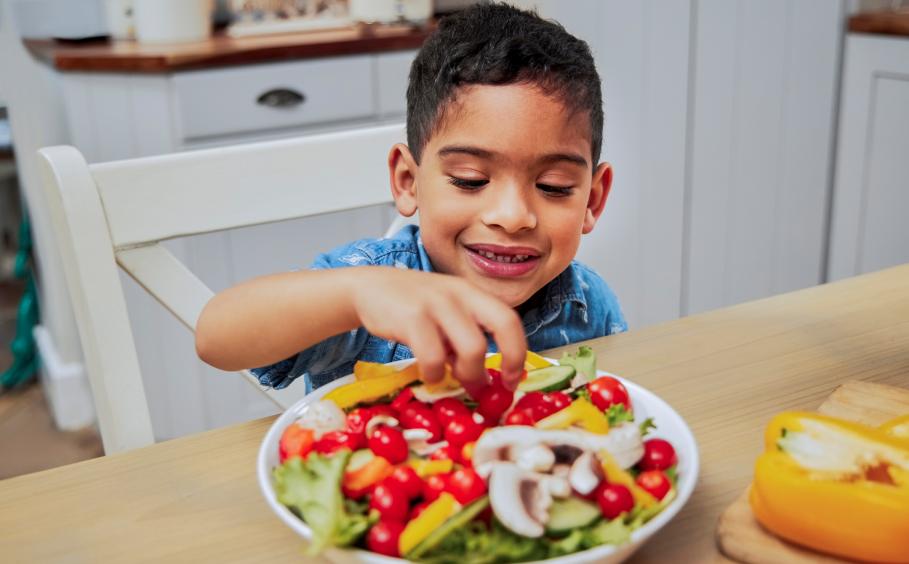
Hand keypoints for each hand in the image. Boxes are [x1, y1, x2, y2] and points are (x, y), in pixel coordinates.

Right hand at [351, 267, 526, 395]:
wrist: (369, 288)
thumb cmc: (412, 307)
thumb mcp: (446, 315)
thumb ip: (465, 340)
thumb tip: (483, 381)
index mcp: (473, 293)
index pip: (510, 319)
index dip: (518, 353)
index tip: (512, 380)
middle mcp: (461, 293)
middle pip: (504, 325)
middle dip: (508, 360)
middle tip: (489, 385)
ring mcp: (438, 303)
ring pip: (473, 347)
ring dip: (467, 373)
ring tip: (451, 378)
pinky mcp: (412, 317)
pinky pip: (434, 355)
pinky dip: (434, 373)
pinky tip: (428, 373)